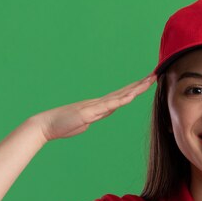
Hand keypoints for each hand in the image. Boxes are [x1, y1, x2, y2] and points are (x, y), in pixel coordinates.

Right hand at [31, 73, 156, 141]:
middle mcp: (99, 103)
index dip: (134, 89)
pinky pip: (108, 105)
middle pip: (124, 92)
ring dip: (135, 89)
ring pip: (120, 96)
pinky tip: (131, 95)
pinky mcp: (90, 112)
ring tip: (149, 81)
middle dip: (140, 85)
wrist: (46, 125)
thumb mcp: (83, 123)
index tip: (147, 83)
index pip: (121, 96)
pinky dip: (121, 100)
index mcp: (99, 106)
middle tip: (155, 75)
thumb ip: (92, 118)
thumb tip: (95, 117)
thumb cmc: (63, 125)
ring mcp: (95, 106)